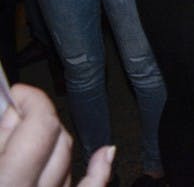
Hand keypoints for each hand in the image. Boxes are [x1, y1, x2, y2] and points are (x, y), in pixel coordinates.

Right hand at [0, 83, 114, 186]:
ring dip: (54, 140)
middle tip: (18, 112)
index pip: (40, 124)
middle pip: (58, 138)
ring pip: (68, 159)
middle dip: (40, 117)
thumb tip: (14, 111)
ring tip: (28, 134)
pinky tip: (105, 153)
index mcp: (8, 181)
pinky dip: (100, 170)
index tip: (19, 94)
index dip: (31, 100)